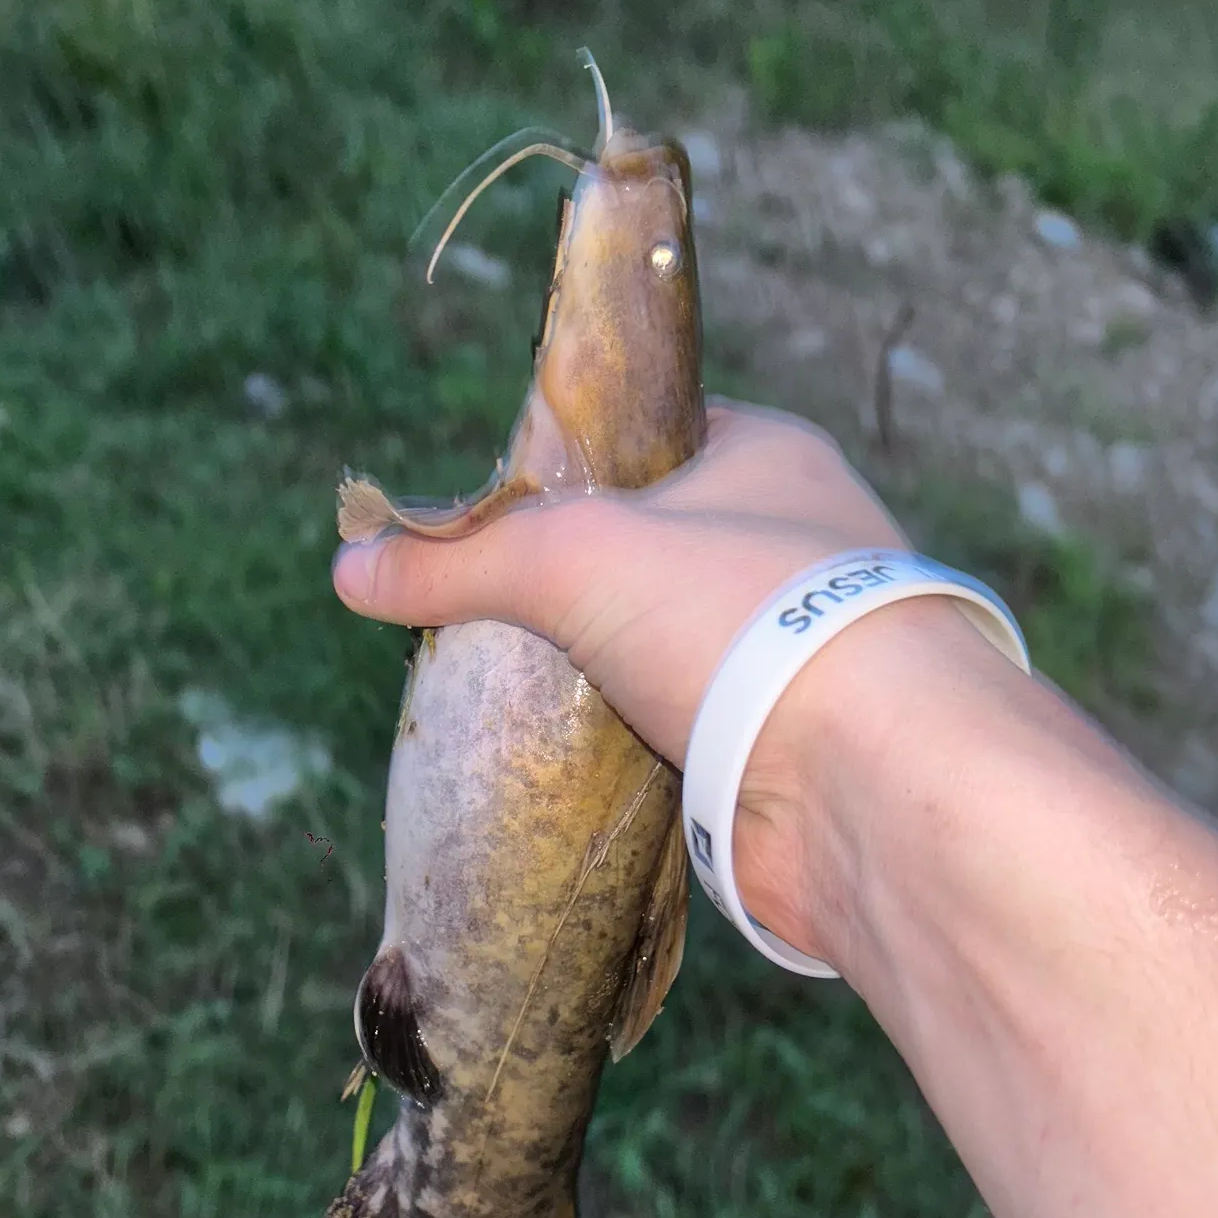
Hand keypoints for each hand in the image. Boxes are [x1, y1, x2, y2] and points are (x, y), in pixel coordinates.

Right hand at [331, 398, 960, 957]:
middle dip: (576, 578)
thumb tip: (348, 565)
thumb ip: (459, 557)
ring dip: (604, 661)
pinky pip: (687, 713)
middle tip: (493, 603)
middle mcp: (795, 538)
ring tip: (515, 678)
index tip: (503, 505)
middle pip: (653, 543)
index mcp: (767, 455)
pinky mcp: (788, 730)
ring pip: (668, 636)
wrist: (869, 782)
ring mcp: (798, 639)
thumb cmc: (737, 619)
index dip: (570, 462)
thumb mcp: (573, 559)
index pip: (650, 435)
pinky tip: (575, 744)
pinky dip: (635, 726)